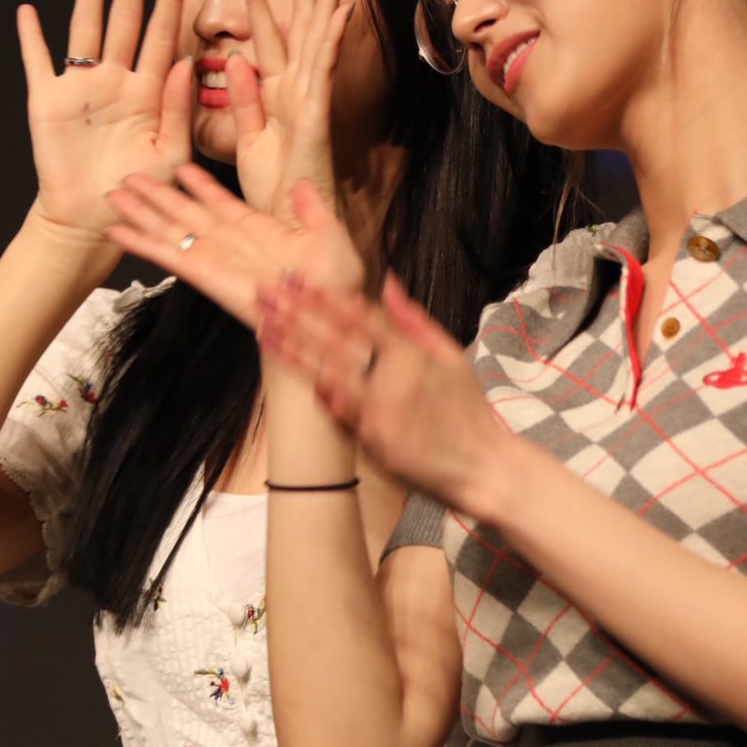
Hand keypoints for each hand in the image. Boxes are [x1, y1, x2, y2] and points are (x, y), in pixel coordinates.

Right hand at [18, 0, 192, 237]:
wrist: (94, 222)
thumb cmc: (140, 193)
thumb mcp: (173, 154)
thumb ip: (178, 109)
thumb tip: (182, 63)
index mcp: (150, 91)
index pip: (162, 33)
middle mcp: (117, 80)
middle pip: (126, 18)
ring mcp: (82, 87)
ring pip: (87, 27)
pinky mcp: (48, 101)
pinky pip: (37, 62)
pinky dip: (31, 37)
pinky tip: (28, 10)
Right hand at [107, 170, 364, 331]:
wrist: (325, 318)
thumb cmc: (333, 287)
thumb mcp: (329, 235)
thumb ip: (312, 209)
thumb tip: (302, 185)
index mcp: (260, 232)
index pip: (222, 202)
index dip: (200, 184)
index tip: (180, 167)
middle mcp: (231, 244)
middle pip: (185, 212)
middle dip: (157, 196)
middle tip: (129, 177)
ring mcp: (214, 258)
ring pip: (170, 229)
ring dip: (140, 213)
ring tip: (113, 195)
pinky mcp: (203, 274)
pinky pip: (167, 255)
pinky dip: (140, 243)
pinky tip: (117, 231)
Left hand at [228, 0, 357, 215]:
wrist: (287, 232)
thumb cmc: (271, 195)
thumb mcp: (247, 140)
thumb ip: (244, 100)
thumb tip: (236, 60)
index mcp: (276, 95)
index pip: (270, 37)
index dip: (264, 0)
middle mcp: (296, 92)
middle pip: (302, 26)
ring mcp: (308, 102)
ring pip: (318, 38)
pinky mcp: (314, 117)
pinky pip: (321, 71)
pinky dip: (330, 40)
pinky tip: (340, 9)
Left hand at [258, 274, 506, 512]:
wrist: (482, 467)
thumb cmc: (469, 410)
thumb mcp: (451, 355)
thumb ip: (414, 319)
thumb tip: (388, 283)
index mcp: (413, 355)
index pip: (359, 318)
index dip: (325, 298)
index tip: (298, 280)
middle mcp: (391, 381)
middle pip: (334, 341)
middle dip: (296, 315)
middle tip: (265, 294)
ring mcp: (378, 412)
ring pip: (326, 373)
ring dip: (292, 349)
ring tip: (265, 327)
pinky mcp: (371, 441)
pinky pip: (336, 410)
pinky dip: (314, 387)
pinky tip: (288, 369)